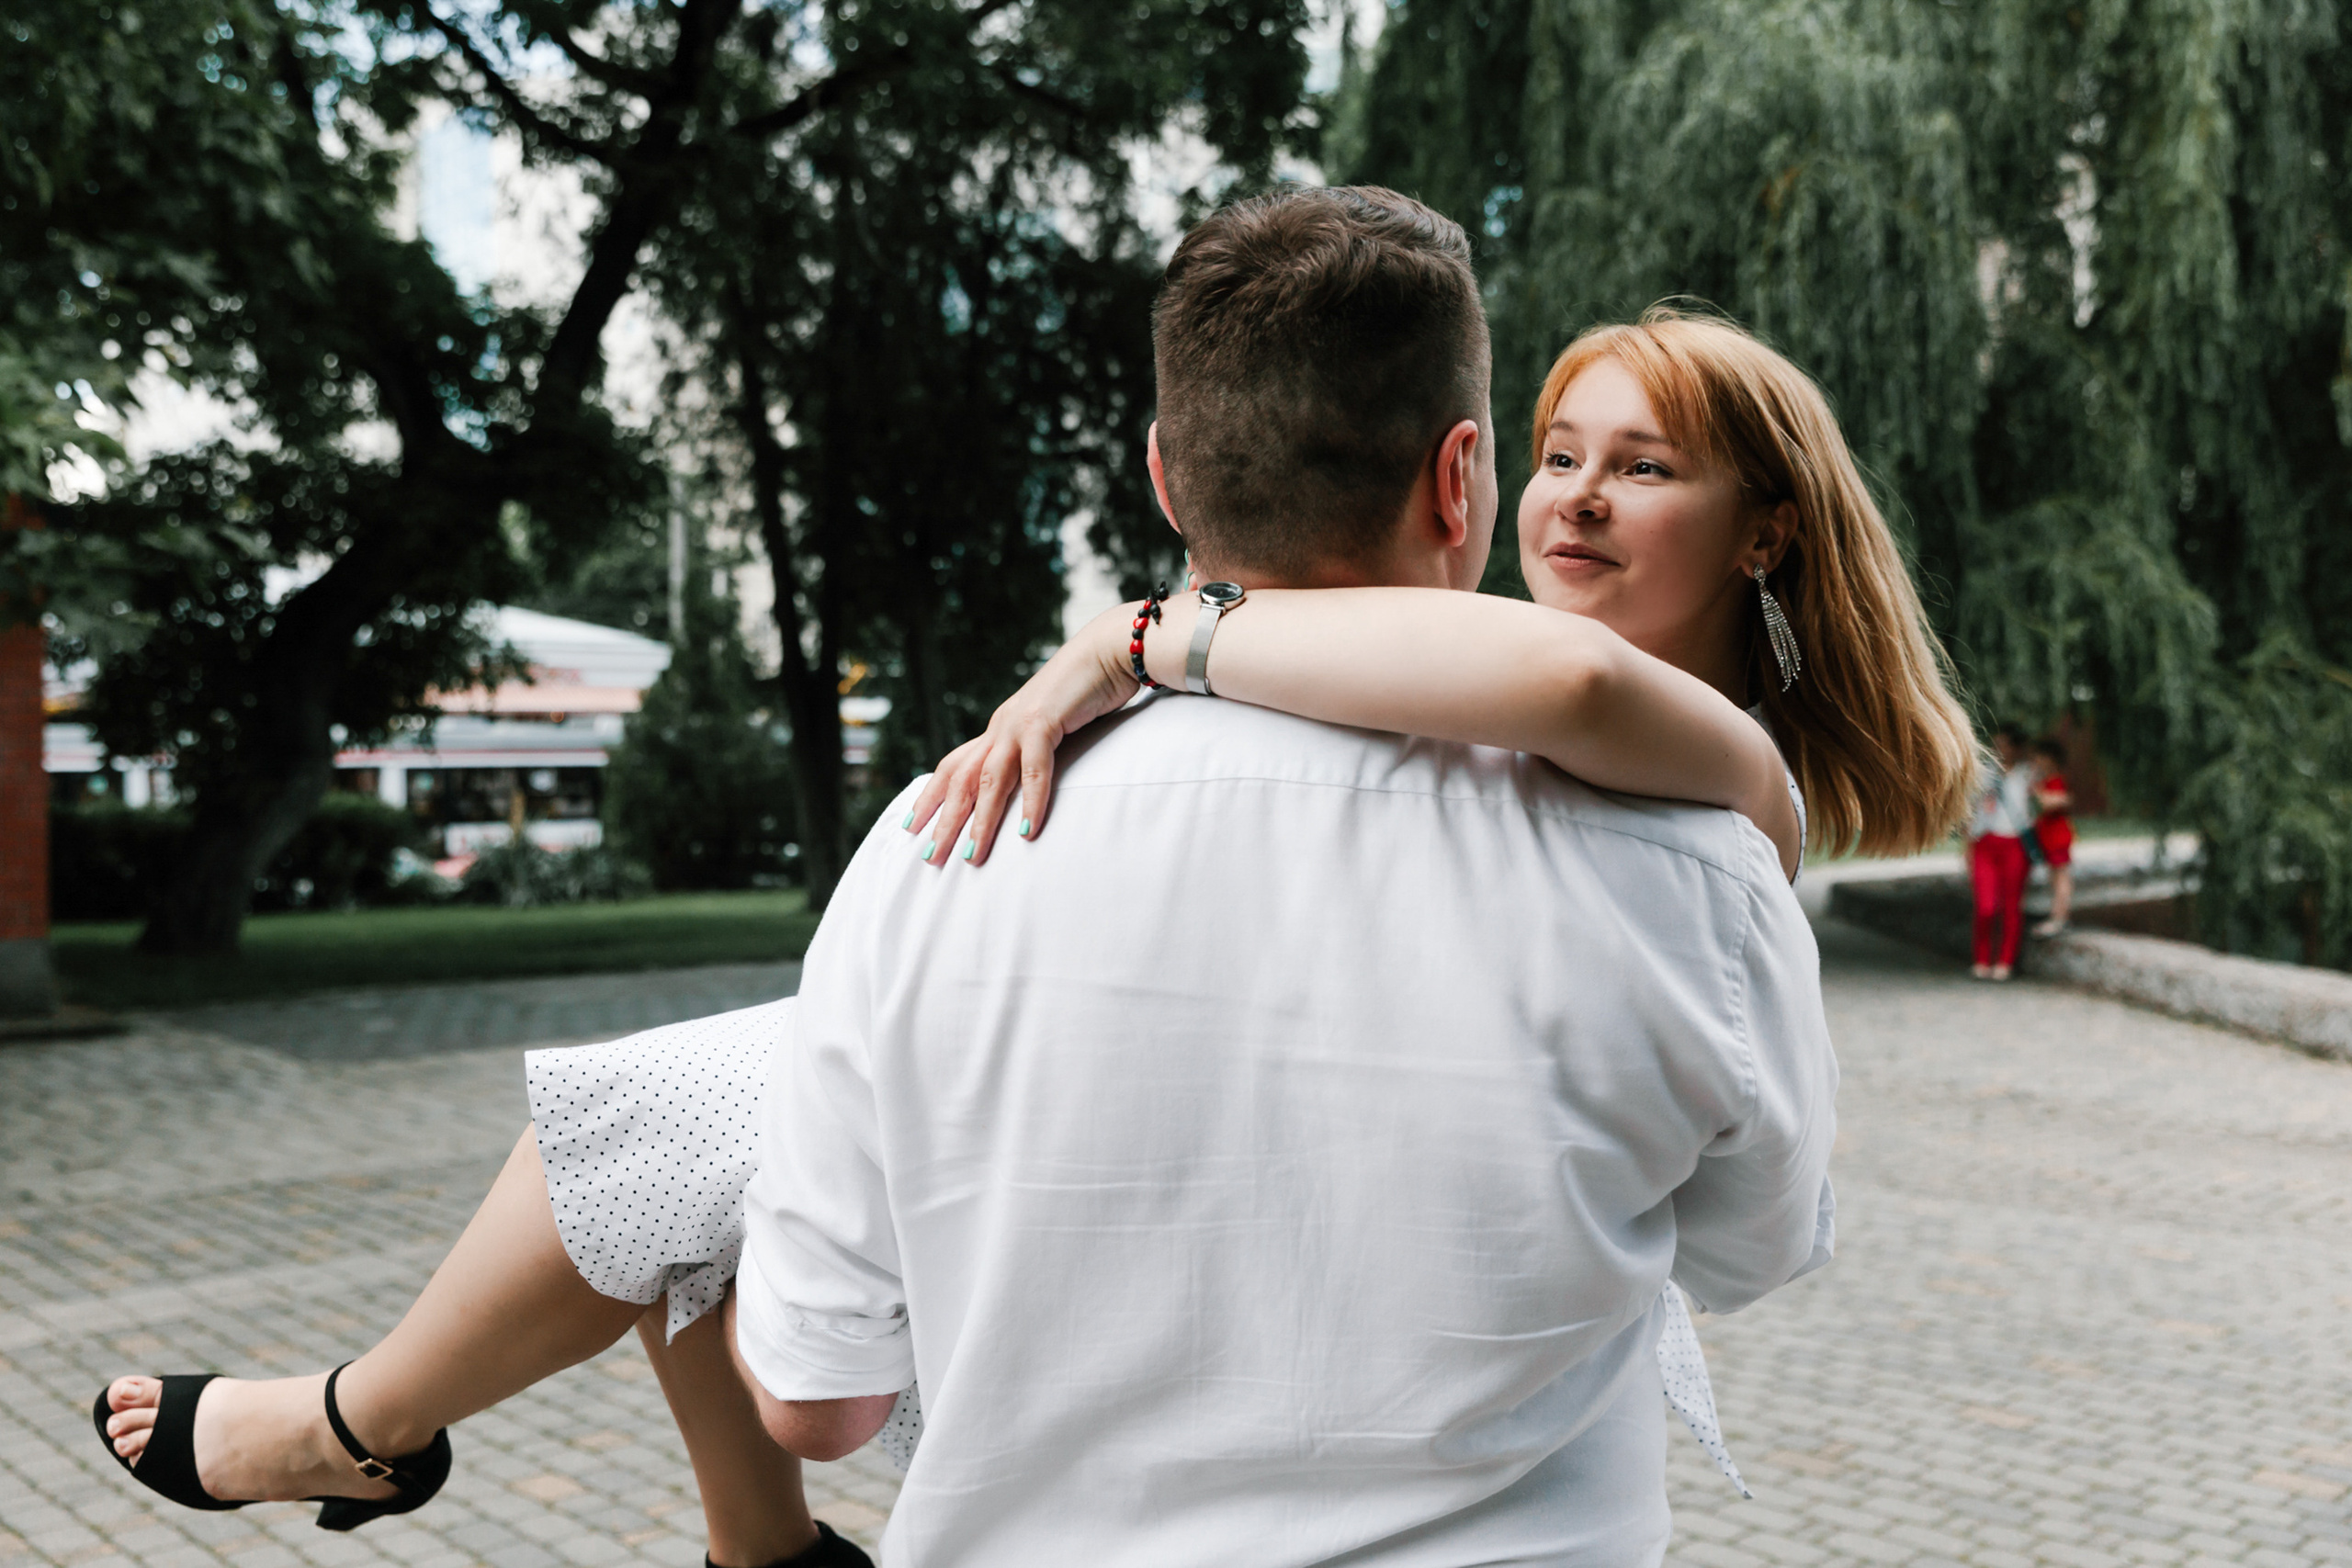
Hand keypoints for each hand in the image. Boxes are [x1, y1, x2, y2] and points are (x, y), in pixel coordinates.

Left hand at [904, 602, 1143, 864]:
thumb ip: (1037, 748)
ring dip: (980, 821)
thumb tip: (1029, 779)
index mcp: (1000, 728)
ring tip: (972, 855)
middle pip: (960, 779)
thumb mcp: (1054, 724)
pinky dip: (1031, 800)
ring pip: (989, 779)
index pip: (954, 766)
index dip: (930, 796)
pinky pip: (1034, 768)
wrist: (1109, 649)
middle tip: (930, 857)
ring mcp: (1019, 722)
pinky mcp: (1045, 720)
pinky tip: (1027, 830)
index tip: (911, 825)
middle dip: (944, 820)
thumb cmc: (1088, 690)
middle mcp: (1001, 726)